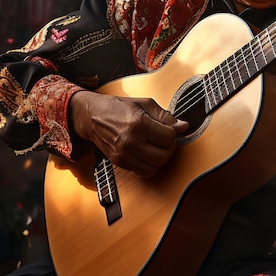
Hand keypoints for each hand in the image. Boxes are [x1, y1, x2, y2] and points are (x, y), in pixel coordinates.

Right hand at [69, 91, 188, 176]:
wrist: (92, 117)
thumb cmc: (118, 107)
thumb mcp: (144, 104)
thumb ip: (165, 116)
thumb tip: (183, 126)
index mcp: (138, 124)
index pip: (169, 136)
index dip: (174, 132)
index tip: (170, 128)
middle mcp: (131, 142)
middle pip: (164, 154)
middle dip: (170, 146)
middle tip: (165, 138)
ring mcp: (125, 155)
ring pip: (156, 166)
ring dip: (161, 157)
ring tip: (158, 146)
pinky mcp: (120, 162)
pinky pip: (145, 171)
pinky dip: (151, 165)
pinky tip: (149, 153)